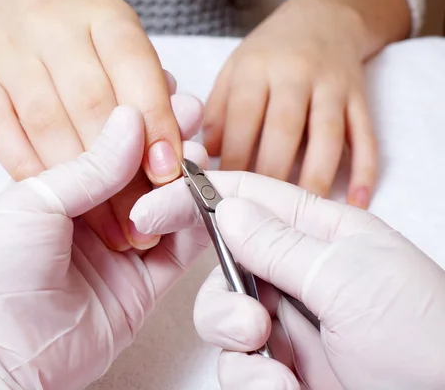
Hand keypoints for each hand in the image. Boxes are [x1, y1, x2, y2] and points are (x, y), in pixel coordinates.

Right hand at [0, 0, 185, 249]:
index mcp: (104, 15)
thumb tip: (180, 138)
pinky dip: (30, 172)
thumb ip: (146, 83)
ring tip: (109, 230)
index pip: (136, 71)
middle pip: (93, 105)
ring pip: (47, 124)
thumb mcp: (116, 36)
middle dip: (120, 170)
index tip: (170, 174)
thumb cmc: (73, 24)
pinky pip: (1, 134)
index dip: (156, 123)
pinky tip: (57, 203)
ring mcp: (9, 53)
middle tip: (144, 220)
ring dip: (79, 185)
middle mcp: (54, 28)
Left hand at [0, 106, 209, 389]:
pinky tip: (203, 195)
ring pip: (164, 207)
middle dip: (166, 140)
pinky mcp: (140, 289)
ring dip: (185, 177)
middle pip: (140, 173)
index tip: (160, 88)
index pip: (105, 146)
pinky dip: (193, 224)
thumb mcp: (35, 200)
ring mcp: (117, 253)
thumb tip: (130, 116)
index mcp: (56, 191)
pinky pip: (178, 251)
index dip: (134, 119)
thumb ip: (91, 165)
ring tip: (199, 146)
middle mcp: (89, 219)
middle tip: (189, 111)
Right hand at [131, 172, 444, 388]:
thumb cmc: (425, 336)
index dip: (196, 197)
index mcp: (319, 234)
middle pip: (223, 263)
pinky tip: (286, 388)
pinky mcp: (281, 367)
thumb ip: (279, 244)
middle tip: (248, 320)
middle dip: (221, 294)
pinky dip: (253, 380)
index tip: (151, 208)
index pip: (246, 199)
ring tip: (273, 363)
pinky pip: (238, 365)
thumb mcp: (349, 278)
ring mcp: (288, 322)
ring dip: (235, 339)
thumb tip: (225, 209)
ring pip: (222, 316)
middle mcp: (297, 273)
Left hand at [204, 0, 376, 207]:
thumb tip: (208, 154)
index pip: (244, 116)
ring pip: (327, 135)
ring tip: (303, 213)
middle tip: (262, 211)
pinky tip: (356, 201)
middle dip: (272, 172)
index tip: (225, 190)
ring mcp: (332, 85)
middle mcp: (296, 73)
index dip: (234, 156)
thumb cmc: (270, 50)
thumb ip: (219, 108)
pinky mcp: (360, 97)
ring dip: (316, 176)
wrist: (325, 15)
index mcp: (257, 67)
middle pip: (285, 127)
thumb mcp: (235, 68)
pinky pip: (365, 135)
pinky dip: (364, 169)